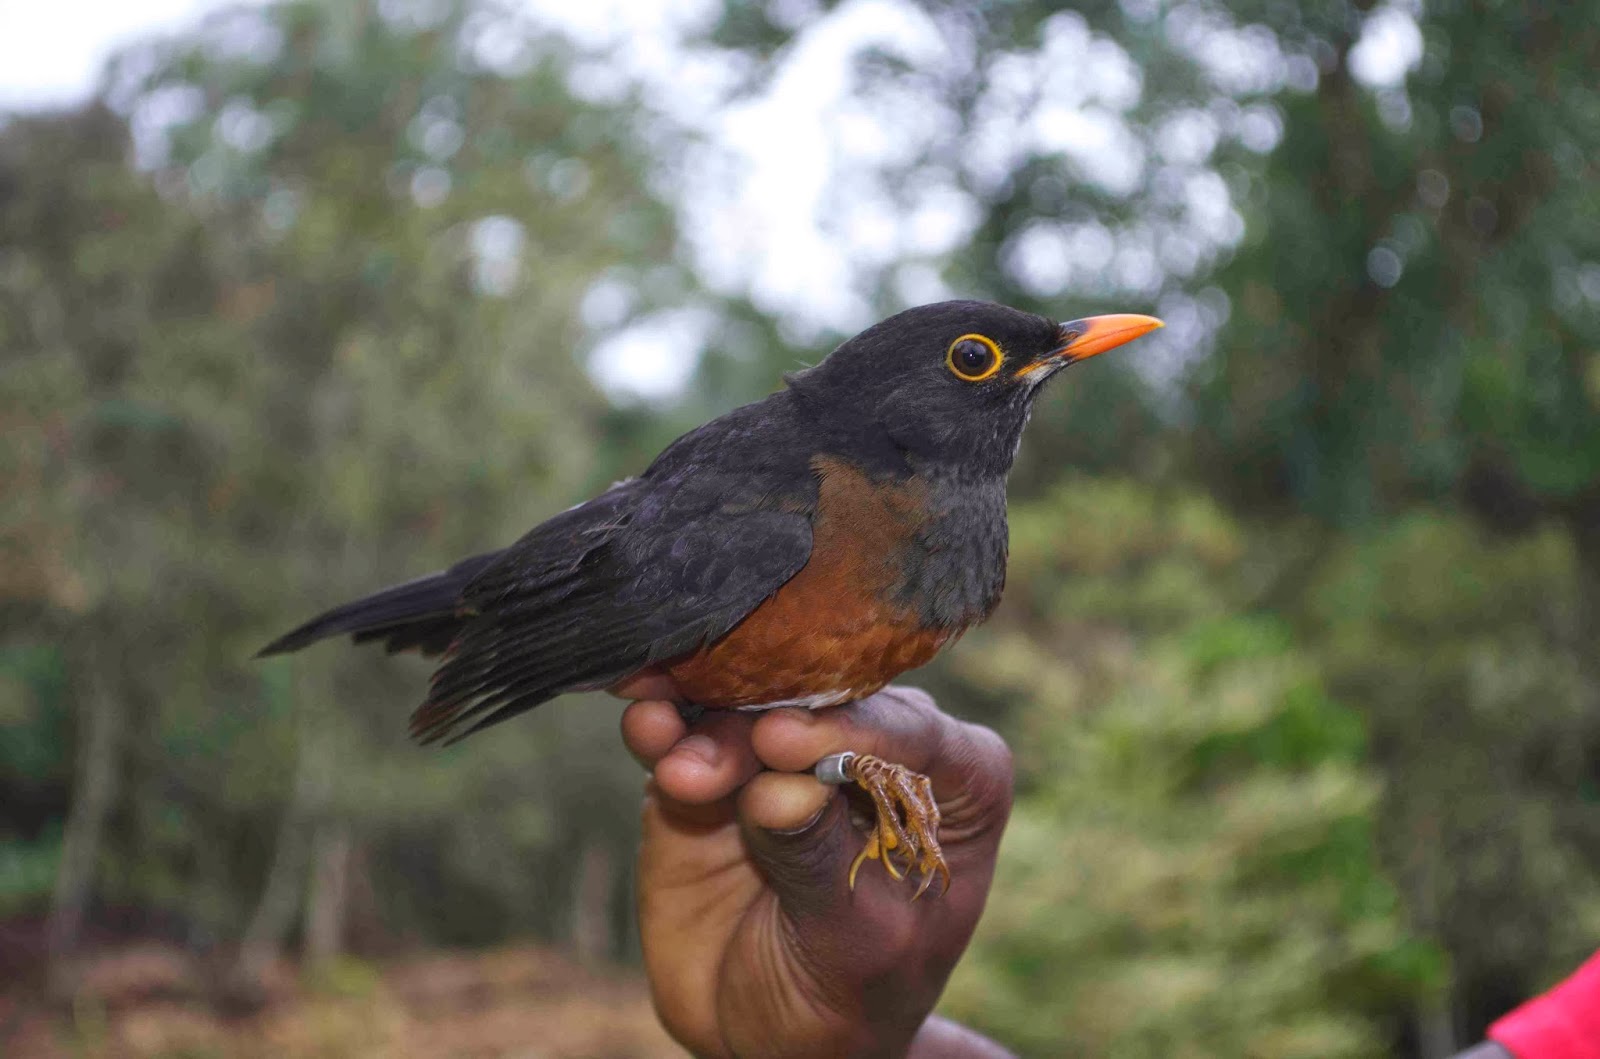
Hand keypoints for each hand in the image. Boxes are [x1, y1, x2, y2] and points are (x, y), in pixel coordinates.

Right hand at [616, 681, 1014, 1057]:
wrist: (769, 1036)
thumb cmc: (851, 993)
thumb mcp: (855, 944)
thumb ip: (819, 862)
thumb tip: (776, 791)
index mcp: (950, 778)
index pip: (909, 732)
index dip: (849, 730)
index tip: (787, 743)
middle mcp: (873, 741)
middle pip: (822, 699)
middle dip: (767, 715)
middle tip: (729, 749)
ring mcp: (788, 748)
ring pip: (746, 704)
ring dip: (706, 720)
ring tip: (672, 760)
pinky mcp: (714, 762)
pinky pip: (685, 731)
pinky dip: (662, 723)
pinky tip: (645, 718)